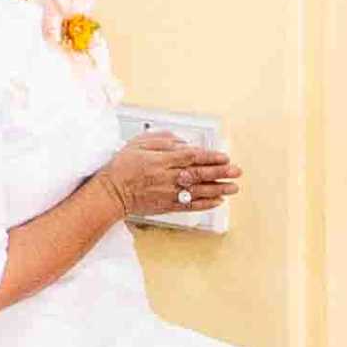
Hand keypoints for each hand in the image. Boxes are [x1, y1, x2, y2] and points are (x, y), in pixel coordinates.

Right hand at [105, 129, 240, 218]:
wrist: (110, 192)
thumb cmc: (122, 167)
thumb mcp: (139, 143)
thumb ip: (163, 140)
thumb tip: (182, 143)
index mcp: (162, 160)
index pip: (192, 157)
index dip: (211, 157)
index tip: (224, 157)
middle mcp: (168, 177)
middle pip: (199, 174)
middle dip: (220, 172)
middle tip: (236, 171)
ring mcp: (168, 193)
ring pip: (198, 191)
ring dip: (218, 189)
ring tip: (233, 187)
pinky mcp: (167, 206)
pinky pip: (190, 206)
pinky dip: (205, 204)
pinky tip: (217, 201)